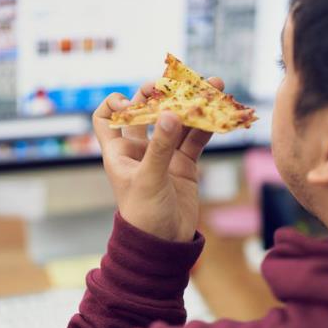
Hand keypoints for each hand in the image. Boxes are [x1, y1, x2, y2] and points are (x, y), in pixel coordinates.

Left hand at [93, 78, 223, 241]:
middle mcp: (140, 149)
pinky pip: (196, 138)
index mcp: (119, 151)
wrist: (165, 245)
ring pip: (178, 122)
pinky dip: (207, 125)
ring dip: (193, 105)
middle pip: (147, 111)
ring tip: (213, 86)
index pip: (106, 118)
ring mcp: (164, 155)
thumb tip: (173, 113)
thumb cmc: (144, 215)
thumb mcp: (149, 179)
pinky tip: (220, 112)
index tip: (131, 101)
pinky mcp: (184, 164)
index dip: (114, 104)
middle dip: (162, 95)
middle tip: (178, 83)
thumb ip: (161, 147)